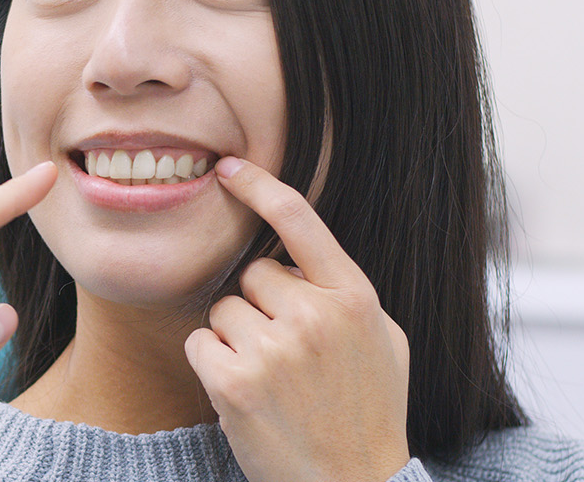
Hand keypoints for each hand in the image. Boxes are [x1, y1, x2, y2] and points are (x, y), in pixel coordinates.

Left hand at [184, 157, 410, 481]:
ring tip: (270, 381)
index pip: (300, 221)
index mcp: (354, 299)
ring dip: (234, 339)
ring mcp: (274, 348)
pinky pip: (199, 343)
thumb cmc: (370, 415)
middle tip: (284, 355)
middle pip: (253, 275)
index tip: (229, 168)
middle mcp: (315, 315)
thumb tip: (304, 256)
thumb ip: (347, 294)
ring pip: (222, 310)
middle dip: (259, 306)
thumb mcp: (383, 343)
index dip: (260, 187)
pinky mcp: (235, 381)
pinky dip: (212, 365)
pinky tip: (244, 394)